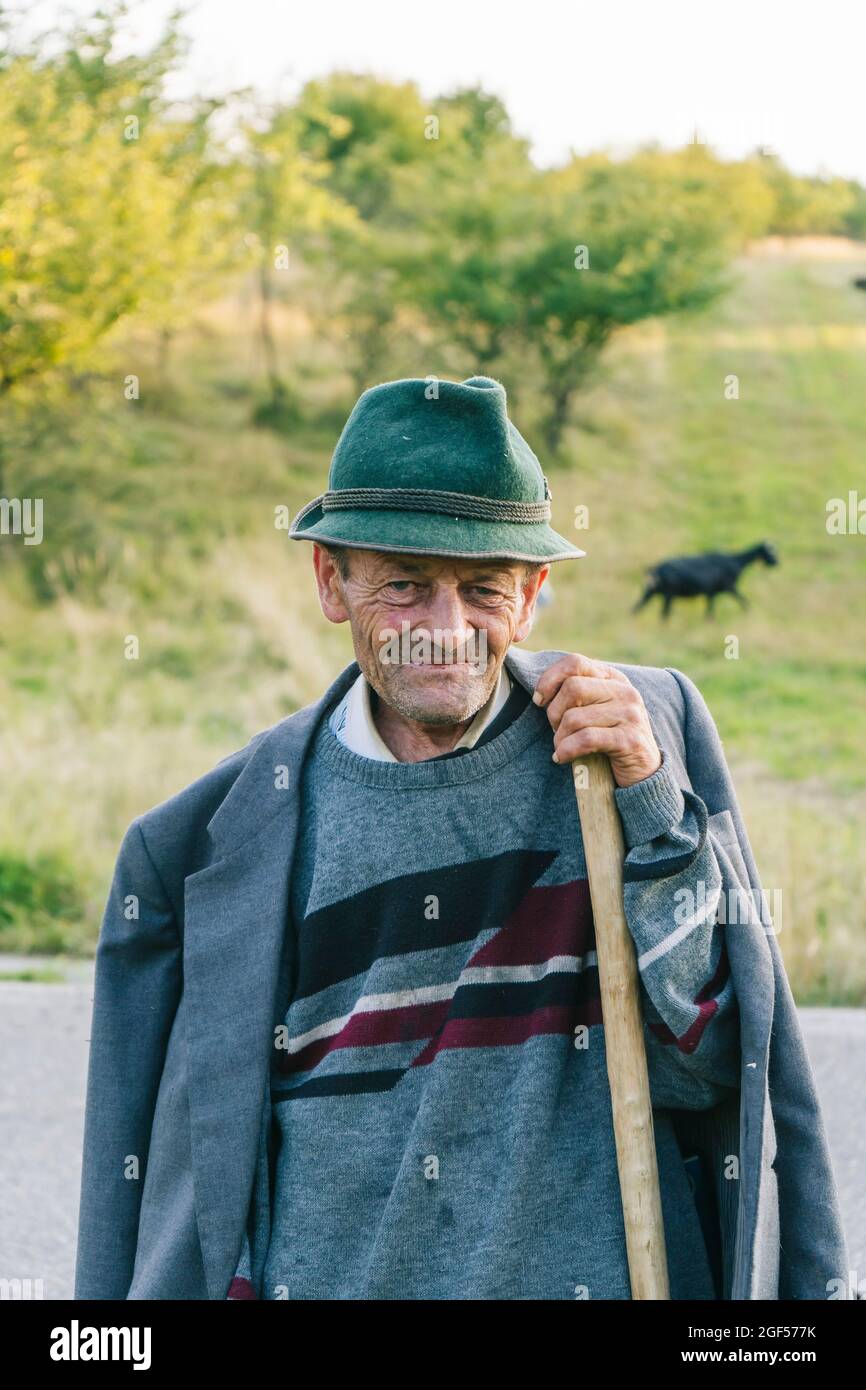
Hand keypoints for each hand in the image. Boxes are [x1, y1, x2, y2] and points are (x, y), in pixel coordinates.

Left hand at [532, 652, 662, 787]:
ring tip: (562, 748)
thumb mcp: (594, 710)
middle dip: (554, 713)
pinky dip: (566, 750)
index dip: (550, 679)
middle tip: (556, 730)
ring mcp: (630, 714)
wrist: (643, 772)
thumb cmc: (607, 740)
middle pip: (572, 688)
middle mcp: (625, 692)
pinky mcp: (629, 740)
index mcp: (614, 678)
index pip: (575, 662)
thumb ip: (575, 695)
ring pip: (574, 717)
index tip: (539, 700)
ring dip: (559, 738)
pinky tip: (562, 758)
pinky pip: (585, 739)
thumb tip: (540, 694)